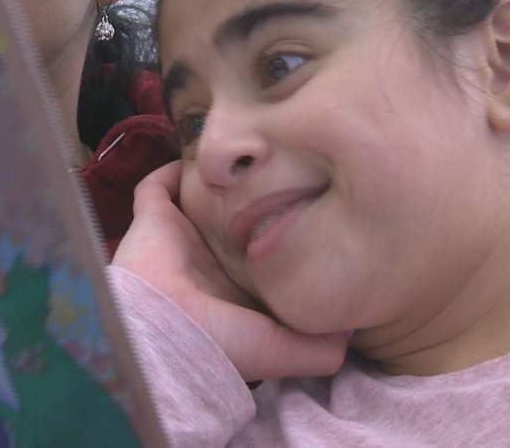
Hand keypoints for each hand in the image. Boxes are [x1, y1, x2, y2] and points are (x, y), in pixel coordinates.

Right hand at [114, 162, 347, 381]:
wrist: (164, 328)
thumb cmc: (223, 339)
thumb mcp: (288, 350)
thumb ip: (325, 345)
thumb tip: (357, 323)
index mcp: (236, 294)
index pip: (261, 262)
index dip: (281, 240)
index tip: (308, 213)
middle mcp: (208, 266)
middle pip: (230, 228)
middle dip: (250, 205)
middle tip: (278, 174)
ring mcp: (179, 241)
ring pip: (196, 205)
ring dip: (215, 185)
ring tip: (242, 162)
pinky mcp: (152, 220)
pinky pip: (156, 187)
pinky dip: (172, 172)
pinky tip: (197, 159)